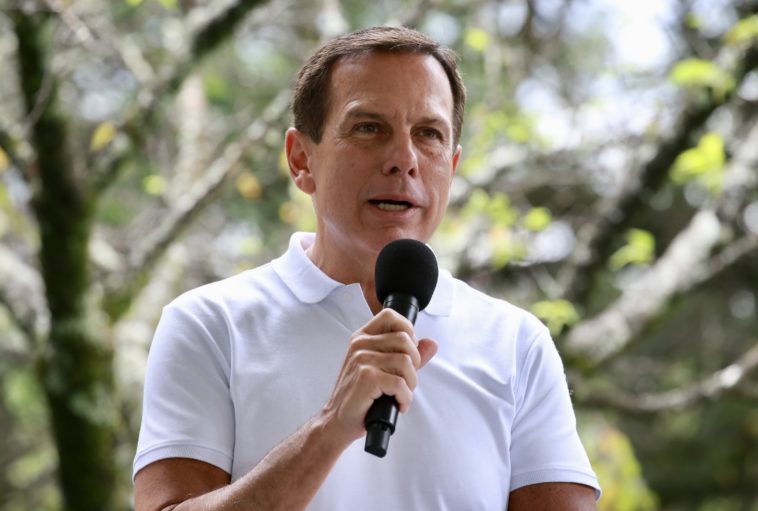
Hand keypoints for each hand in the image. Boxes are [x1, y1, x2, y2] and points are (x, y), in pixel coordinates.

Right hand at [319, 308, 437, 444]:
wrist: (337, 420)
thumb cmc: (359, 395)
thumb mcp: (383, 369)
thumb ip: (408, 354)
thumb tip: (431, 343)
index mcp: (363, 337)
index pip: (391, 316)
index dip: (408, 331)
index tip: (408, 351)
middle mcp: (360, 344)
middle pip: (405, 340)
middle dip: (414, 364)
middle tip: (405, 380)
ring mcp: (362, 359)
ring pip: (406, 362)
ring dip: (410, 384)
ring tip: (400, 393)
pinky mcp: (366, 377)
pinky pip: (400, 383)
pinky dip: (404, 398)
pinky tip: (397, 404)